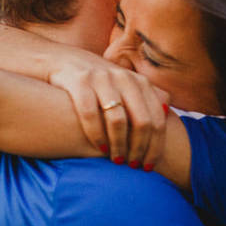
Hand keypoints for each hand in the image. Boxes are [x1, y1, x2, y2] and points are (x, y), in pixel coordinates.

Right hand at [49, 59, 169, 170]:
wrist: (58, 59)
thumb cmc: (96, 80)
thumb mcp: (124, 82)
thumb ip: (146, 94)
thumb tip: (167, 110)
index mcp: (139, 82)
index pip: (157, 119)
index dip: (156, 146)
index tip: (149, 166)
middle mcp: (124, 78)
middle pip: (142, 122)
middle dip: (140, 149)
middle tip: (133, 166)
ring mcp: (102, 78)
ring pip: (118, 120)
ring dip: (119, 146)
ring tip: (117, 160)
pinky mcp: (79, 81)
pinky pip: (90, 115)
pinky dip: (97, 135)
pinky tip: (99, 148)